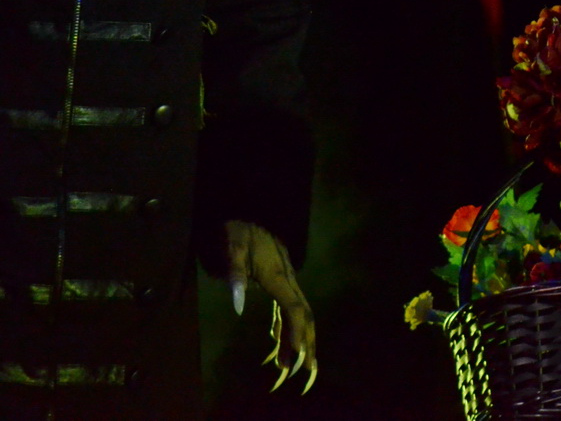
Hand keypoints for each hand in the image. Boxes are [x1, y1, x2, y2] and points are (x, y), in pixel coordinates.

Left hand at [225, 220, 317, 394]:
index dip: (296, 334)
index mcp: (278, 276)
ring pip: (299, 315)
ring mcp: (285, 281)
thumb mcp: (232, 247)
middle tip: (307, 373)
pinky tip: (277, 343)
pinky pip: (287, 310)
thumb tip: (237, 308)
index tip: (295, 358)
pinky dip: (285, 330)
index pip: (293, 310)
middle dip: (307, 345)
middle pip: (305, 316)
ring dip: (298, 340)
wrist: (248, 208)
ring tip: (292, 367)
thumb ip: (235, 275)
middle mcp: (287, 281)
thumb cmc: (239, 227)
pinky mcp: (278, 281)